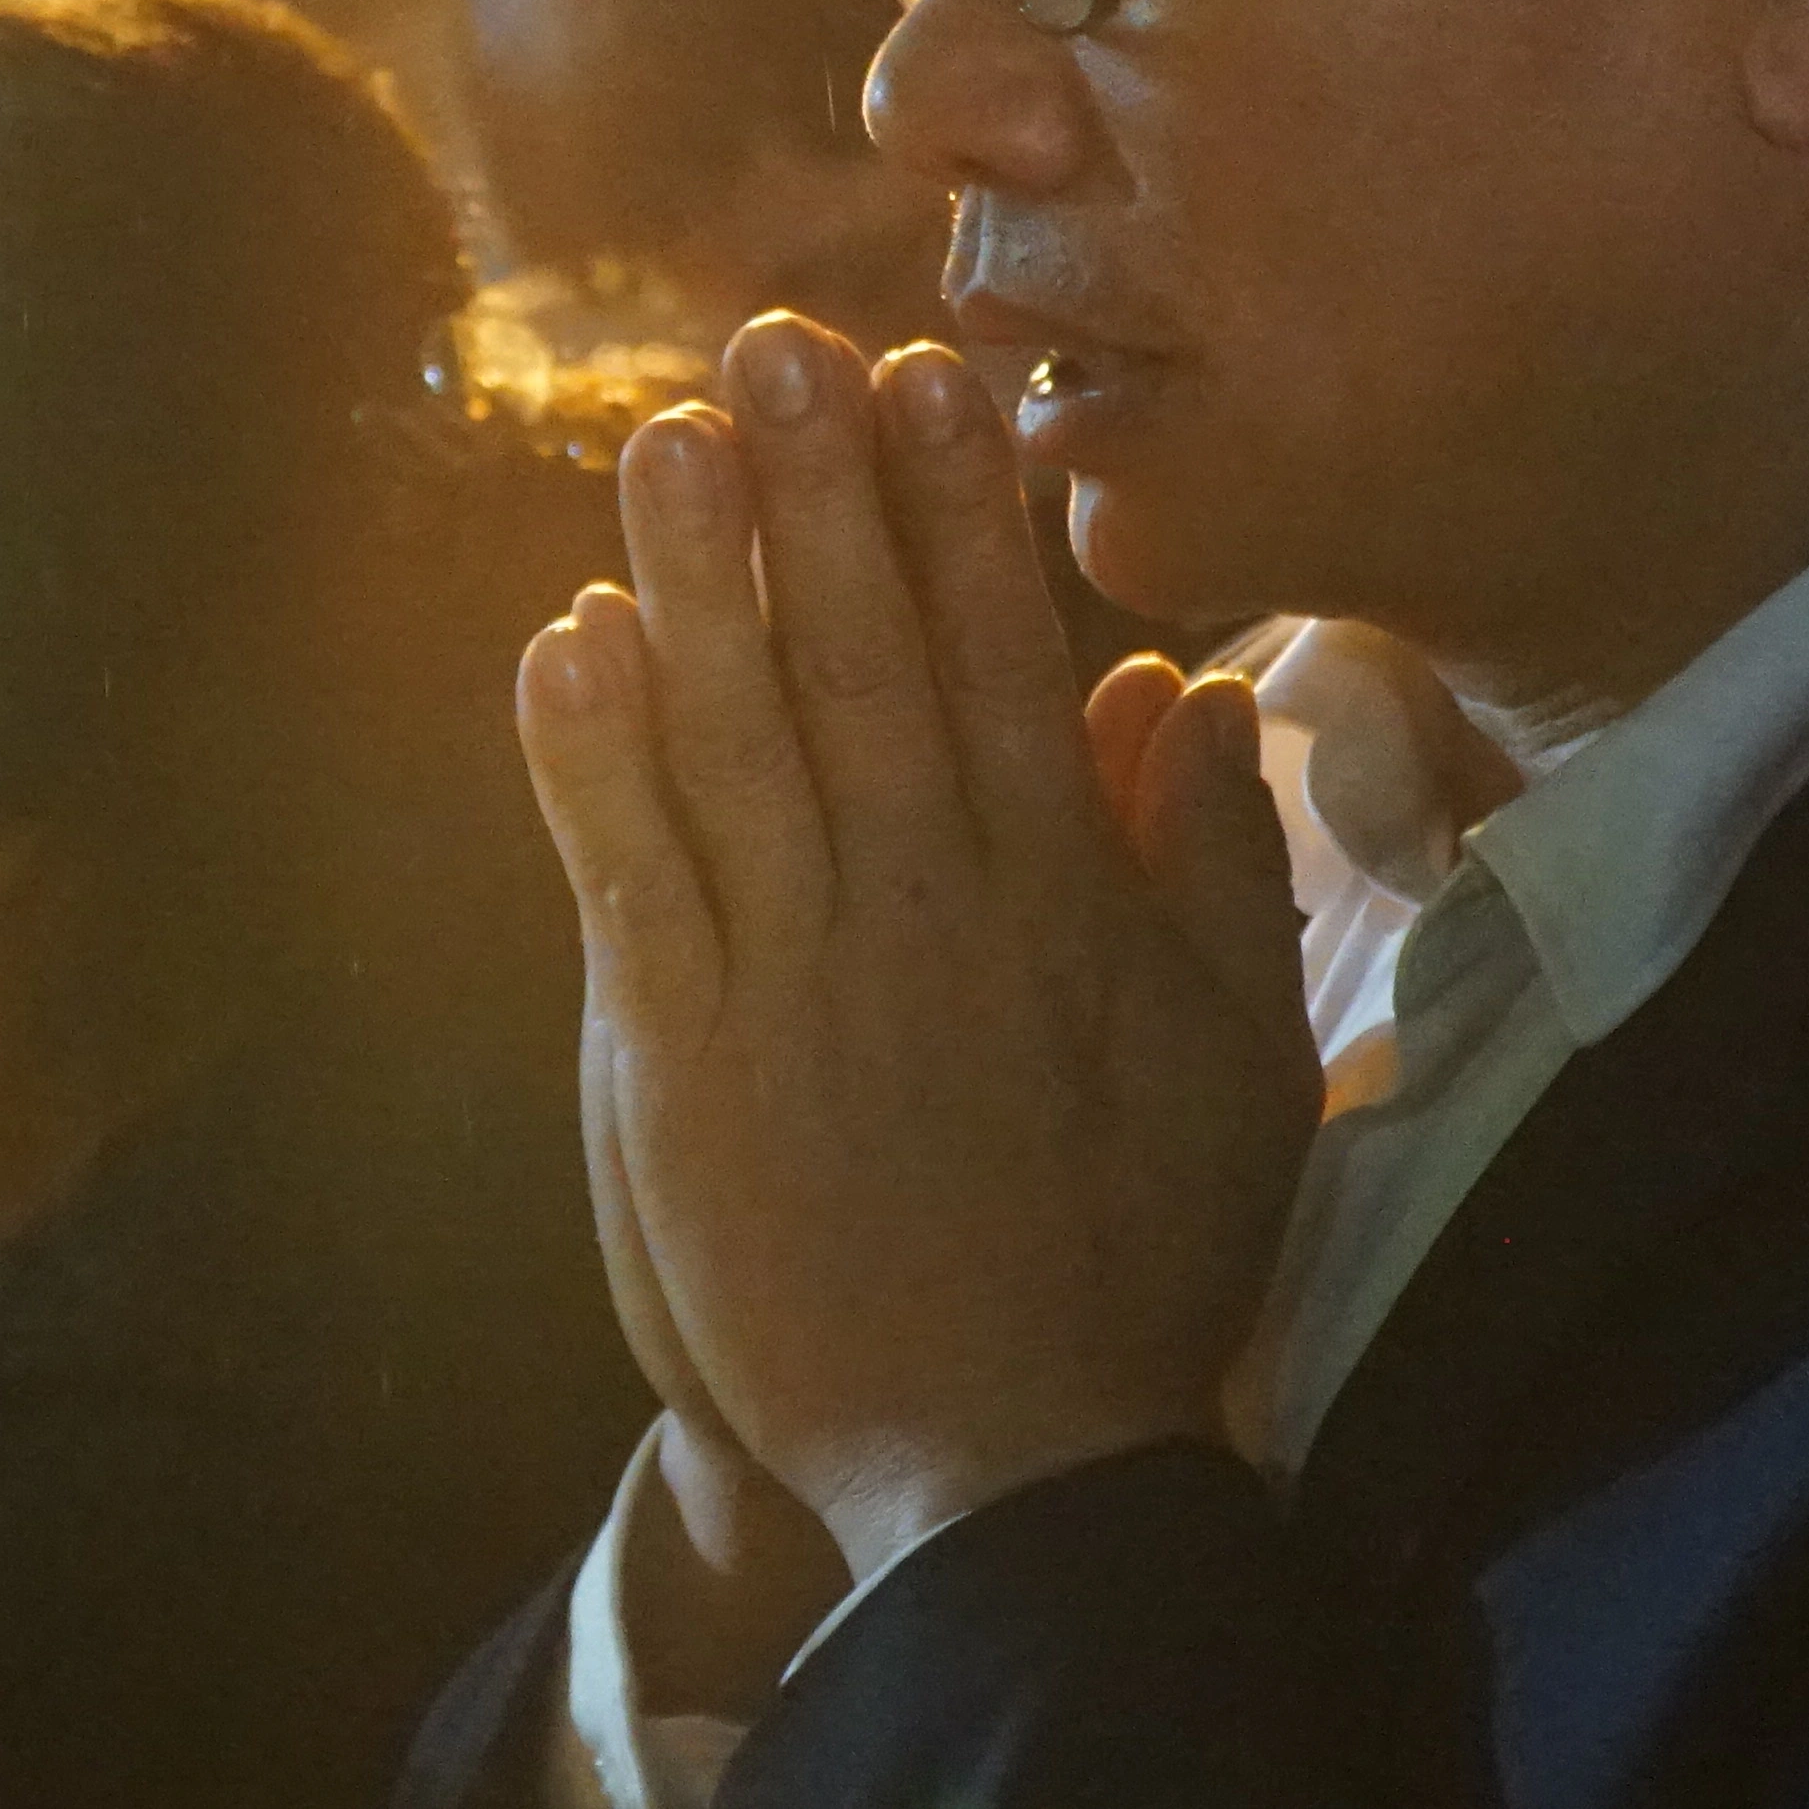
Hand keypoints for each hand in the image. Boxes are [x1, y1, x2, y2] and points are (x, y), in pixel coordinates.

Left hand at [519, 316, 1316, 1591]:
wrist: (1011, 1473)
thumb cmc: (1135, 1268)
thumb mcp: (1239, 1061)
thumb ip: (1219, 867)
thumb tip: (1186, 690)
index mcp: (1056, 895)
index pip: (995, 656)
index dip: (952, 507)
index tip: (923, 374)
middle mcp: (925, 905)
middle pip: (860, 658)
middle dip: (817, 489)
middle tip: (774, 336)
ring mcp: (797, 977)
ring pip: (738, 737)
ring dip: (696, 577)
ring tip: (664, 435)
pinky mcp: (687, 1062)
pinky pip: (634, 878)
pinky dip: (594, 761)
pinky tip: (568, 642)